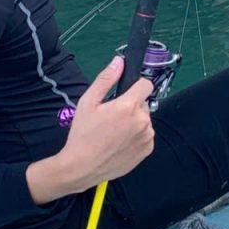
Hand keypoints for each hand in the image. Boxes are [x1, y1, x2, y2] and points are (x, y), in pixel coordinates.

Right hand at [26, 56, 153, 203]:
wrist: (81, 167)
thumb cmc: (82, 134)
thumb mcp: (88, 102)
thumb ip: (106, 79)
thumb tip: (119, 61)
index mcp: (129, 107)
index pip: (145, 84)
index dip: (135, 86)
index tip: (124, 93)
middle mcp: (142, 121)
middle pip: (143, 103)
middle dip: (131, 106)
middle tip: (112, 116)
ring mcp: (147, 137)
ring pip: (145, 119)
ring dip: (134, 121)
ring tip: (114, 131)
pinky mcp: (147, 150)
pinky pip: (145, 135)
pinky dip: (136, 136)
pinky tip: (119, 142)